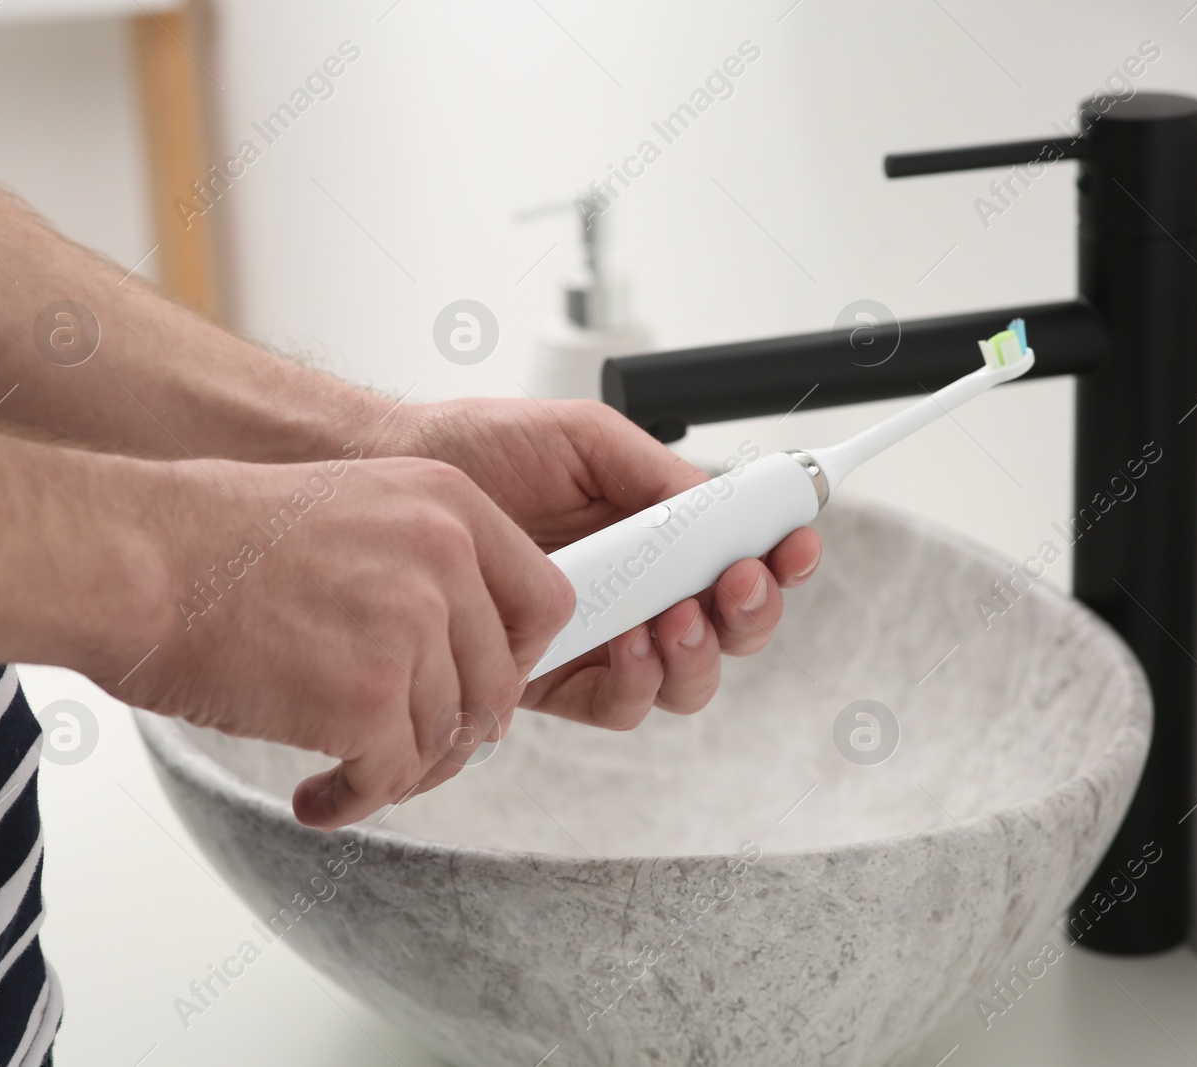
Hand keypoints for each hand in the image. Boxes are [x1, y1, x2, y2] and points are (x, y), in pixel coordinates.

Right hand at [112, 452, 572, 828]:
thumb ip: (427, 566)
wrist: (133, 560)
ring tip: (348, 773)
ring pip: (445, 738)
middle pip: (499, 684)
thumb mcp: (355, 509)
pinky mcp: (367, 698)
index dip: (516, 659)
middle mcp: (446, 559)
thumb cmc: (217, 540)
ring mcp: (411, 628)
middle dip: (457, 732)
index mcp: (451, 506)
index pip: (546, 601)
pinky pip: (391, 777)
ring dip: (399, 770)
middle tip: (407, 751)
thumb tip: (467, 653)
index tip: (478, 687)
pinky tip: (319, 797)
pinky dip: (356, 799)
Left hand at [381, 398, 821, 728]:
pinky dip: (637, 683)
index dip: (784, 560)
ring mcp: (604, 639)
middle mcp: (643, 592)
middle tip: (736, 583)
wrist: (401, 474)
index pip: (742, 558)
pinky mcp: (556, 679)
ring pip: (685, 680)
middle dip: (752, 612)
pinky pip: (618, 705)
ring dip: (698, 654)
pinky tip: (628, 645)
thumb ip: (658, 474)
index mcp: (662, 534)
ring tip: (675, 617)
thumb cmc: (487, 450)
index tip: (795, 545)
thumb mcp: (586, 439)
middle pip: (731, 631)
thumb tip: (718, 508)